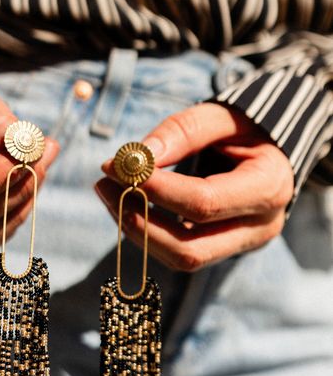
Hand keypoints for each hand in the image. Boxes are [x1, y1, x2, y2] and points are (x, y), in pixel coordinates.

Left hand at [95, 103, 293, 270]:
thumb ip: (183, 131)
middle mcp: (260, 227)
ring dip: (135, 229)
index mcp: (268, 188)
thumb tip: (138, 159)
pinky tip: (125, 201)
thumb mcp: (221, 116)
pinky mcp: (222, 249)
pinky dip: (146, 231)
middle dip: (139, 220)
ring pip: (181, 259)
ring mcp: (242, 245)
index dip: (156, 189)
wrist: (271, 150)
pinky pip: (179, 252)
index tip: (116, 165)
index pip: (204, 203)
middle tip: (103, 184)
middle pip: (190, 249)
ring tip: (106, 189)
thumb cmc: (245, 128)